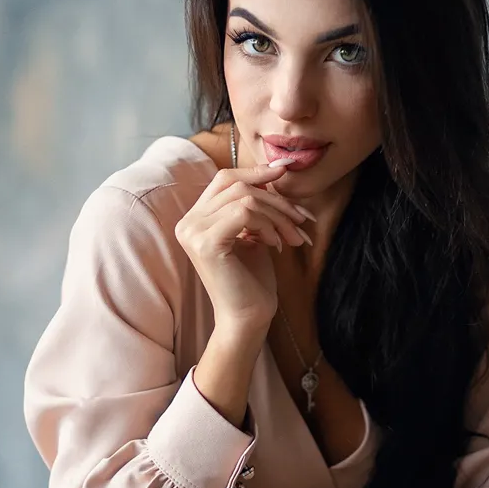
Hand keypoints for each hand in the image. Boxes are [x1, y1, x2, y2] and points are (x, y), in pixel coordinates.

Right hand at [174, 160, 314, 330]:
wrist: (248, 317)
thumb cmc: (252, 280)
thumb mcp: (254, 232)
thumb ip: (255, 205)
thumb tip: (276, 170)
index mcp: (195, 218)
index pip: (224, 179)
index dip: (255, 172)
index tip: (284, 172)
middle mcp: (187, 222)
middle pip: (236, 185)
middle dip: (275, 198)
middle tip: (301, 219)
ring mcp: (193, 231)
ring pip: (245, 198)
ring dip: (278, 215)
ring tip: (293, 237)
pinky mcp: (205, 242)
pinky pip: (245, 213)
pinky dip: (268, 225)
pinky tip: (276, 244)